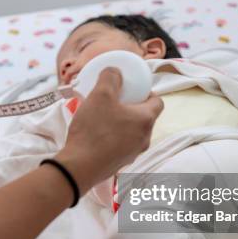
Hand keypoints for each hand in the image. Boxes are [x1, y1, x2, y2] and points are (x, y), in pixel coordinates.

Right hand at [55, 68, 162, 193]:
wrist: (79, 166)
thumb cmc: (93, 130)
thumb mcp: (100, 95)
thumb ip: (110, 78)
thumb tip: (115, 71)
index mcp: (145, 120)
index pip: (158, 102)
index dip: (147, 93)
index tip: (132, 90)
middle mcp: (144, 139)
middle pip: (144, 117)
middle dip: (132, 108)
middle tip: (115, 101)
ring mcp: (133, 154)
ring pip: (133, 132)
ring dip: (122, 123)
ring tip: (104, 117)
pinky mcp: (121, 164)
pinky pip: (122, 145)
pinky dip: (114, 138)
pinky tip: (97, 135)